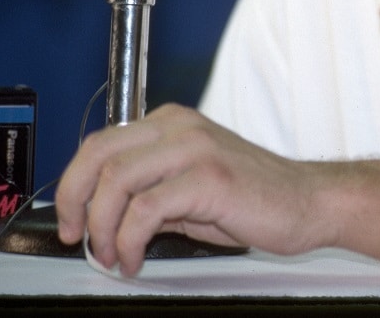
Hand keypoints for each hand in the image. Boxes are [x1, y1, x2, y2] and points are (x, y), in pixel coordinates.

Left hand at [54, 104, 330, 276]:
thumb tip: (100, 215)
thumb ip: (149, 188)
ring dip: (103, 229)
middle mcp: (179, 127)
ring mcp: (195, 149)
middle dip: (75, 202)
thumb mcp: (190, 185)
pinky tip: (136, 257)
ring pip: (117, 182)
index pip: (100, 144)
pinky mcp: (209, 177)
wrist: (309, 203)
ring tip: (113, 256)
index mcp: (172, 123)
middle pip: (99, 156)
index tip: (70, 220)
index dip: (73, 185)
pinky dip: (129, 241)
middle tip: (78, 238)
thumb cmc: (254, 198)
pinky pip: (146, 209)